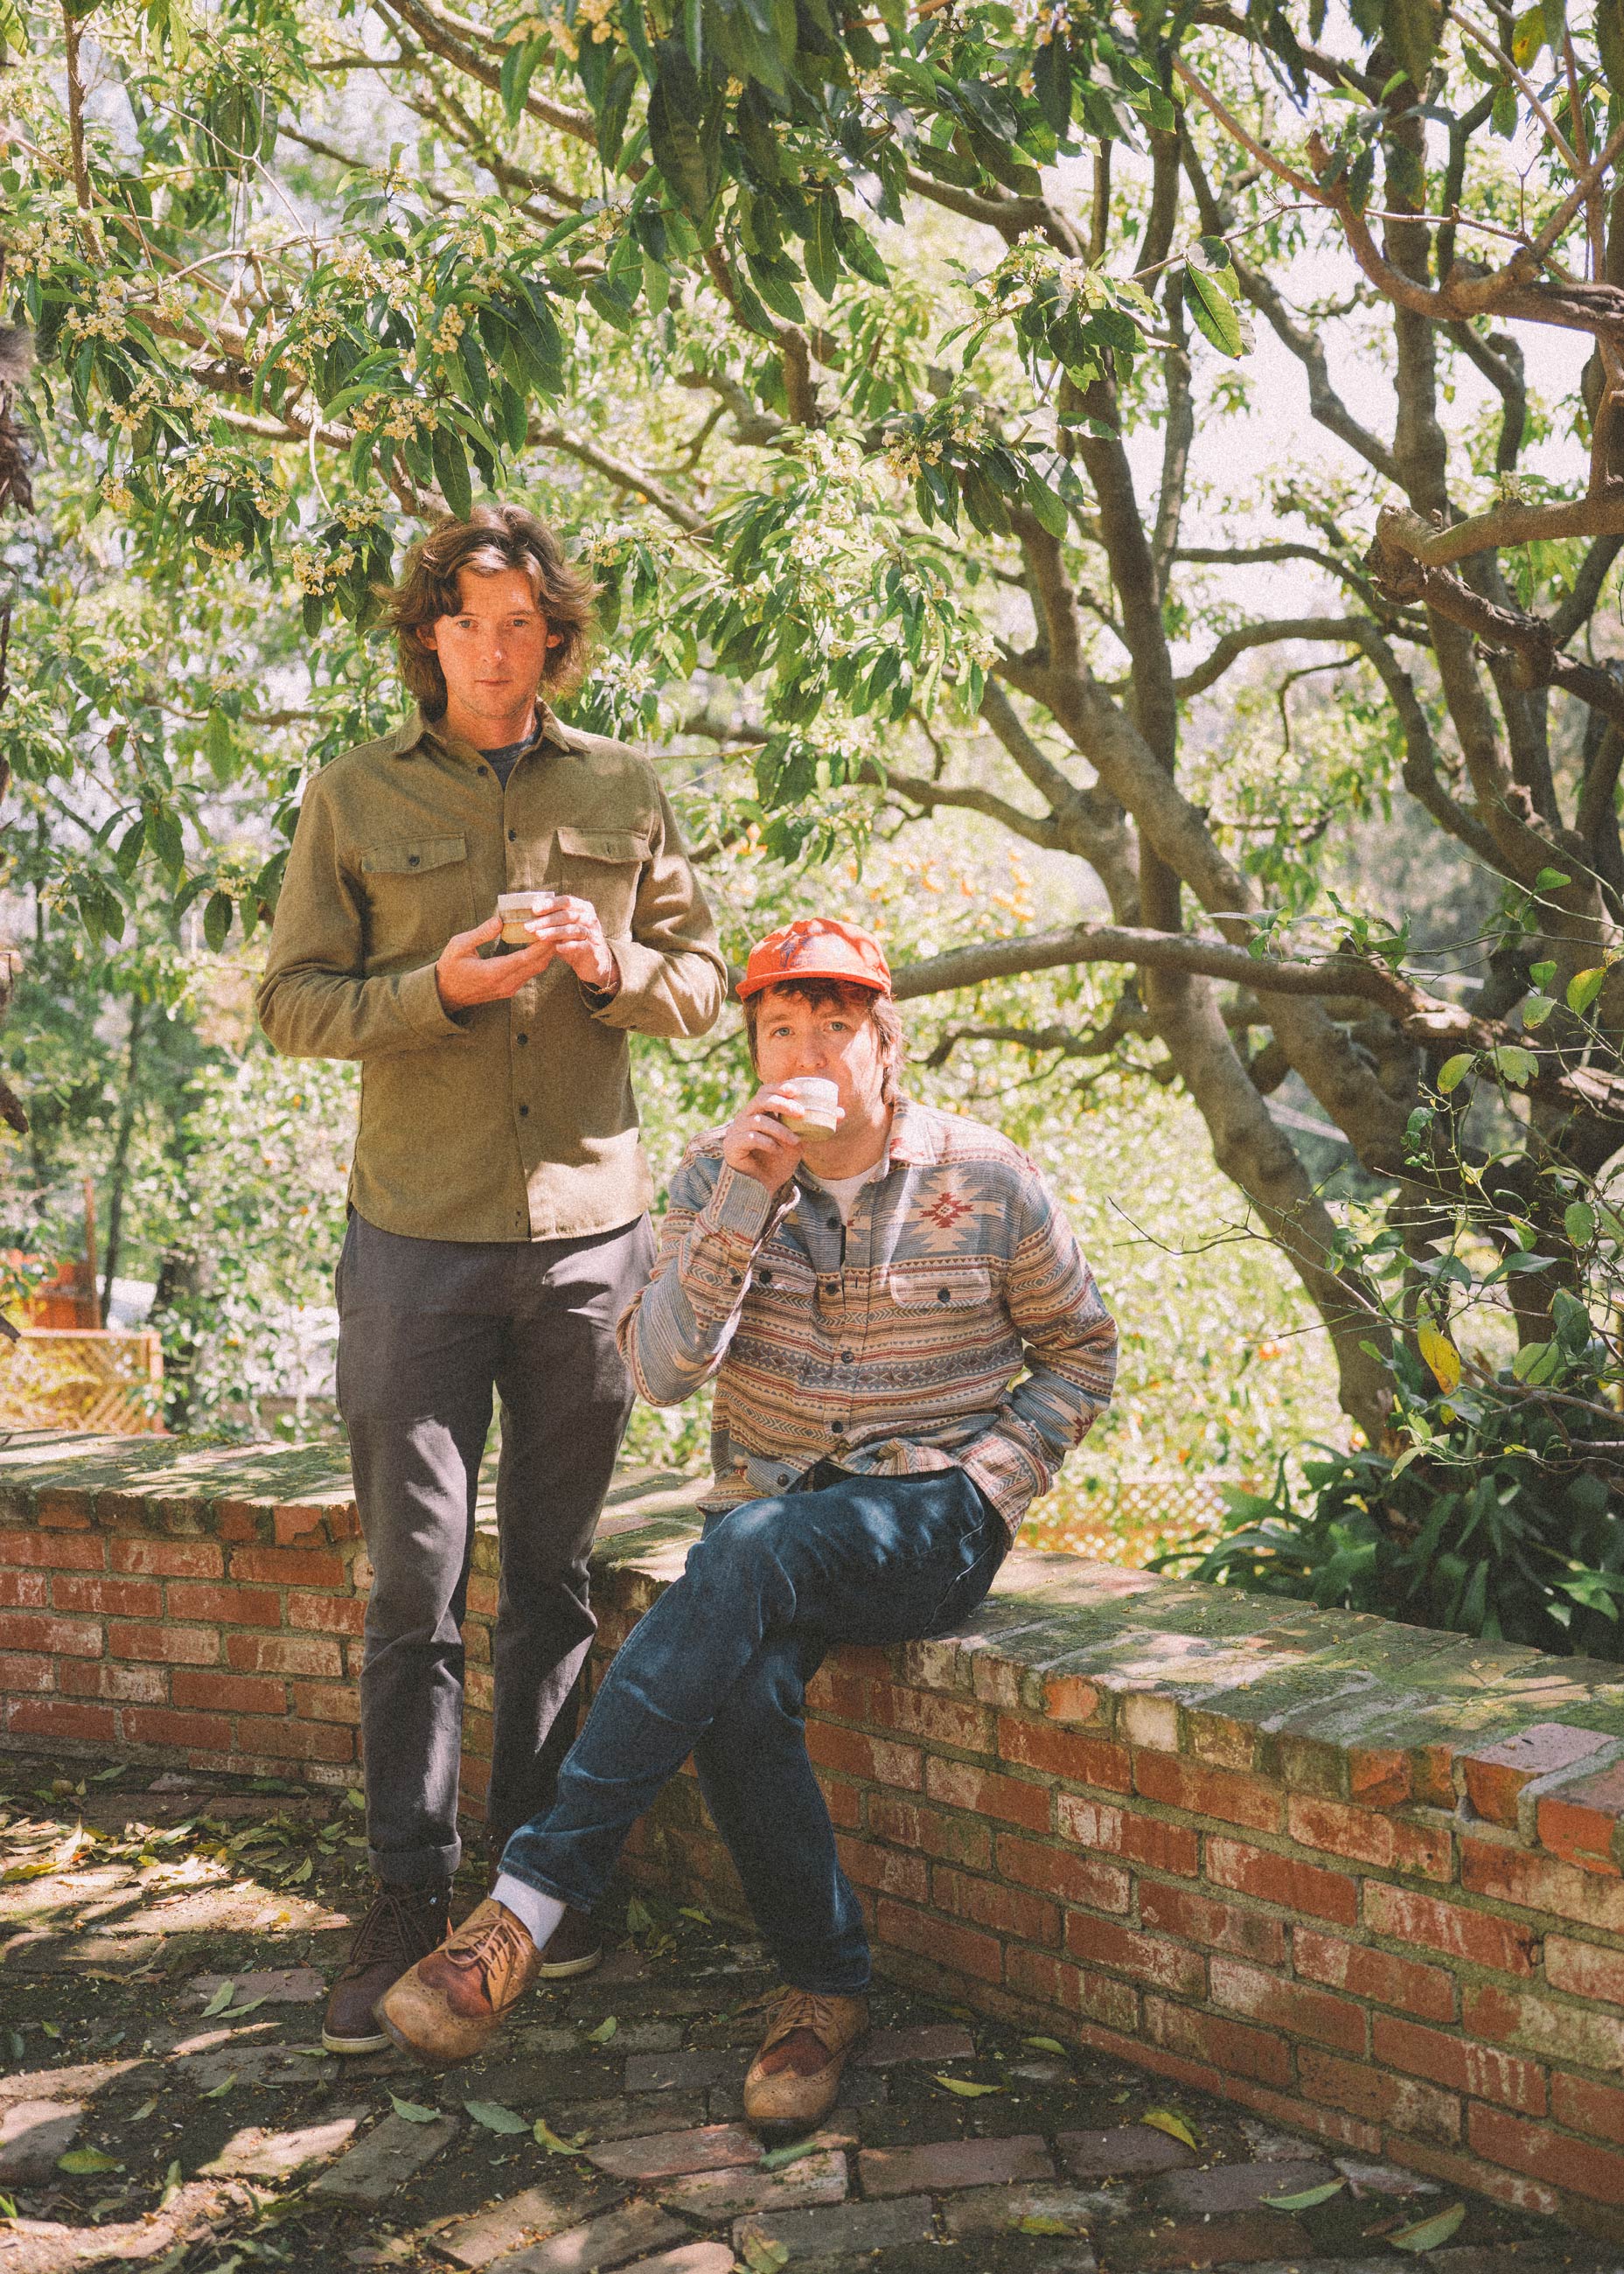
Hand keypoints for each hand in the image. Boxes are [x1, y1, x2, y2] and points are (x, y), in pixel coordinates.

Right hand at [435, 916, 555, 1009]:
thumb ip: (480, 933)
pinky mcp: (510, 989)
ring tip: (552, 933)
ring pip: (536, 970)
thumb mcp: (459, 946)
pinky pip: (530, 973)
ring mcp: (509, 988)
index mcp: (493, 973)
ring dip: (545, 953)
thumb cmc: (450, 968)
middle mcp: (505, 983)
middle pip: (536, 965)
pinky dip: (538, 959)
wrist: (446, 994)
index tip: (551, 930)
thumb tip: (499, 920)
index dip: (541, 945)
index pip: (525, 959)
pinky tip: (540, 945)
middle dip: (549, 947)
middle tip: (558, 927)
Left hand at [519, 895, 618, 994]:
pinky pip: (580, 945)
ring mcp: (593, 933)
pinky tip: (556, 948)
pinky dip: (568, 946)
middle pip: (567, 915)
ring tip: (538, 936)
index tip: (534, 909)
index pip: (566, 901)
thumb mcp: (562, 928)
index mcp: (582, 908)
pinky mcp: (593, 949)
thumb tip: (526, 917)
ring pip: (573, 929)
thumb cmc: (573, 941)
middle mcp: (590, 918)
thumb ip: (550, 921)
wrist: (593, 962)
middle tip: (528, 927)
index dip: (550, 904)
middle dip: (546, 920)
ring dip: (554, 932)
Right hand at [720, 1085, 842, 1190]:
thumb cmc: (779, 1161)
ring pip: (757, 1120)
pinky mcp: (732, 1147)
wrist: (764, 1188)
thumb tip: (841, 1113)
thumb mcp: (799, 1141)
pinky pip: (750, 1138)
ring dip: (780, 1129)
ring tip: (795, 1141)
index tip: (796, 1090)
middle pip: (760, 1100)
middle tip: (801, 1113)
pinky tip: (777, 1151)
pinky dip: (767, 1142)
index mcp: (759, 1113)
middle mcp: (745, 1118)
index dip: (779, 1087)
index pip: (766, 1091)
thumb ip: (813, 1126)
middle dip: (782, 1104)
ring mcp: (736, 1132)